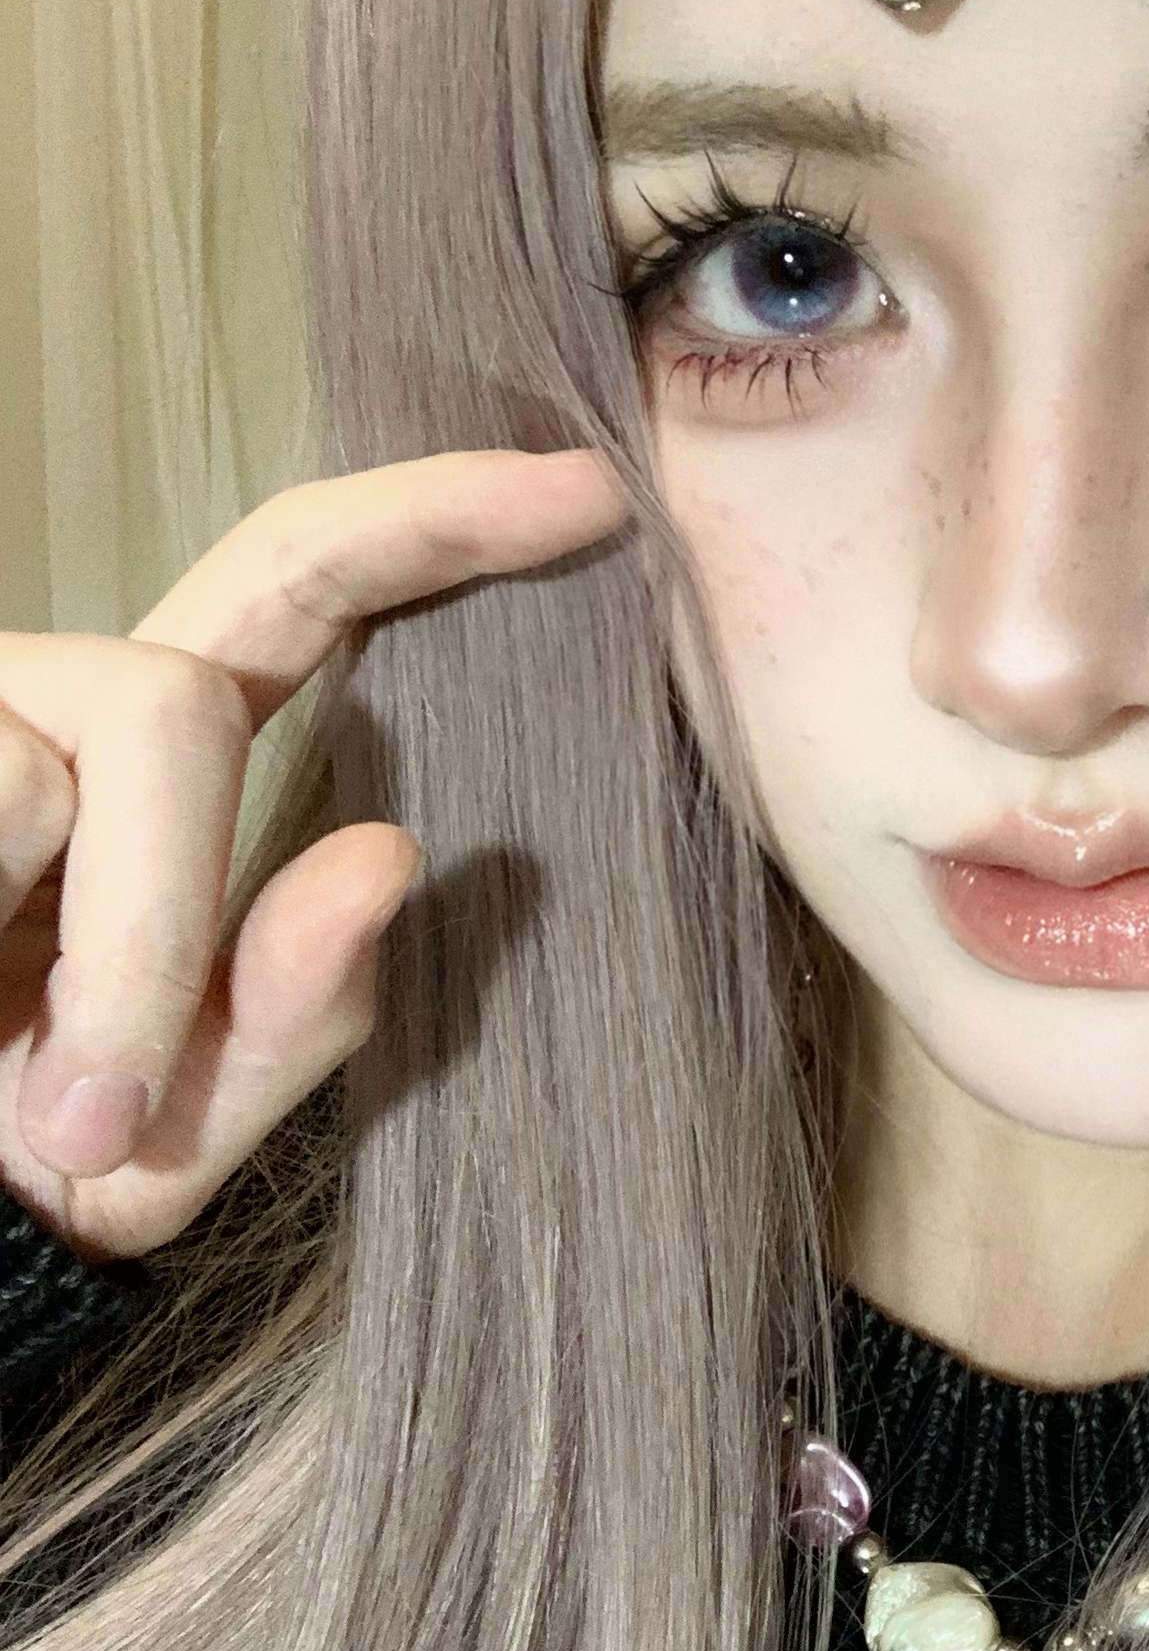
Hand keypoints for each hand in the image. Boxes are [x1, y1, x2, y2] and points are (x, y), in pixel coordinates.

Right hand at [0, 448, 628, 1258]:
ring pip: (94, 757)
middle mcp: (55, 705)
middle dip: (163, 920)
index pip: (299, 587)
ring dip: (96, 968)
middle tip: (115, 1117)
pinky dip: (14, 954)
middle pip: (178, 693)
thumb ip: (295, 1017)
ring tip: (33, 1106)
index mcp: (153, 770)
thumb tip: (387, 856)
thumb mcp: (175, 1126)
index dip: (436, 519)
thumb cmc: (15, 1159)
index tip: (589, 491)